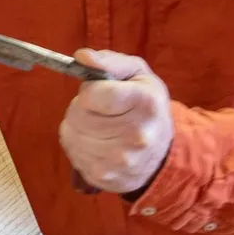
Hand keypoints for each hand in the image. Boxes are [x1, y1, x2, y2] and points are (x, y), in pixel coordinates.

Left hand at [58, 48, 173, 195]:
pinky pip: (73, 153)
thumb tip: (82, 57)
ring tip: (98, 125)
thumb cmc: (146, 106)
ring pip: (72, 134)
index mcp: (146, 103)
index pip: (93, 93)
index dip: (90, 89)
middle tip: (99, 109)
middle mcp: (136, 136)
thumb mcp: (137, 74)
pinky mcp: (106, 177)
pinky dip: (78, 145)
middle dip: (82, 107)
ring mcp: (121, 161)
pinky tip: (96, 142)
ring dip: (78, 126)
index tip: (99, 91)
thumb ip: (109, 62)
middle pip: (79, 115)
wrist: (161, 153)